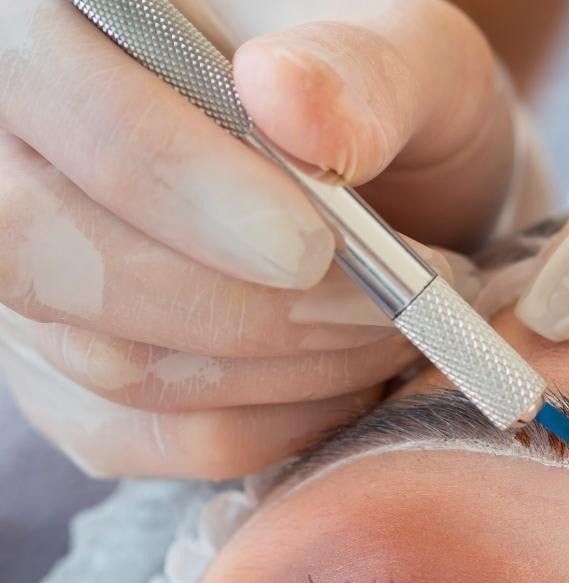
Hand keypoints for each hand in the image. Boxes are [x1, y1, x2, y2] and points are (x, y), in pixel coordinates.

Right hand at [0, 0, 545, 478]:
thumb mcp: (409, 55)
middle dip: (244, 307)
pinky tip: (345, 385)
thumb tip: (285, 99)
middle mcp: (21, 160)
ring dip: (278, 372)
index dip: (168, 177)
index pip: (53, 92)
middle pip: (49, 253)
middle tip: (382, 310)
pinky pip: (139, 434)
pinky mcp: (76, 375)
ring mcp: (40, 278)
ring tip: (390, 337)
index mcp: (69, 27)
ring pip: (108, 361)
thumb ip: (361, 69)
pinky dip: (264, 428)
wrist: (394, 187)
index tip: (310, 245)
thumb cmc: (387, 106)